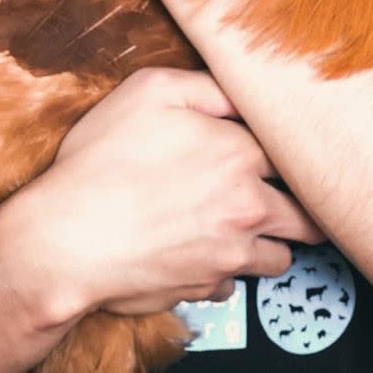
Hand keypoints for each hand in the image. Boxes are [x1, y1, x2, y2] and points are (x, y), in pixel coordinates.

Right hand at [14, 68, 323, 318]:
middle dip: (302, 204)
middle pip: (306, 213)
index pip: (295, 152)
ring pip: (280, 256)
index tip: (287, 149)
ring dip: (269, 241)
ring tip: (246, 226)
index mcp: (239, 153)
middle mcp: (247, 206)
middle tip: (290, 195)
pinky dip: (225, 271)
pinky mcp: (205, 288)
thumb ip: (207, 84)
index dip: (288, 149)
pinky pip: (233, 284)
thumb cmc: (101, 163)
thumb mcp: (149, 91)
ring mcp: (230, 254)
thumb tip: (242, 90)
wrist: (66, 240)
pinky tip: (202, 252)